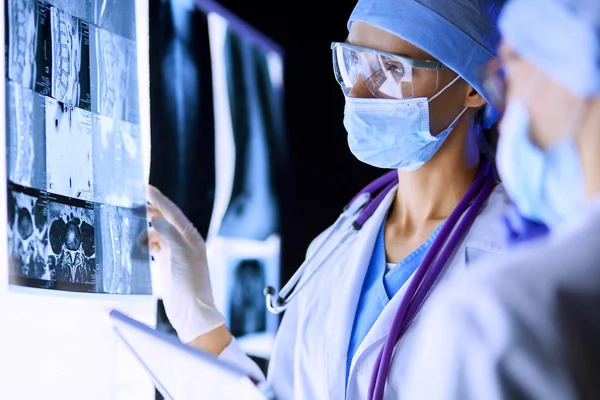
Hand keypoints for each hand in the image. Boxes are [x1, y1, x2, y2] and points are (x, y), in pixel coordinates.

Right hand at [146, 185, 225, 342]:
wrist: (191, 311)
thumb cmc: (192, 284)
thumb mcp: (181, 255)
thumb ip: (169, 235)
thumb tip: (156, 218)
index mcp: (191, 237)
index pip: (173, 213)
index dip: (160, 200)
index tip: (147, 188)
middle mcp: (183, 243)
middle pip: (165, 221)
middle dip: (150, 211)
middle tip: (132, 202)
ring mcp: (174, 253)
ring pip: (157, 233)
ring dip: (145, 227)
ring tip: (130, 221)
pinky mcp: (166, 263)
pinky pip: (153, 247)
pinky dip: (144, 242)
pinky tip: (135, 241)